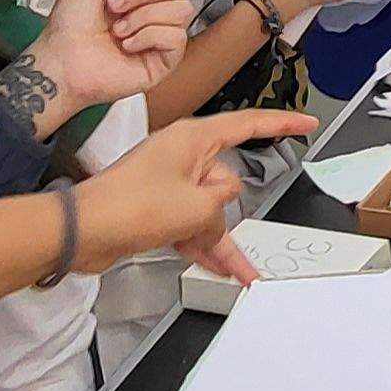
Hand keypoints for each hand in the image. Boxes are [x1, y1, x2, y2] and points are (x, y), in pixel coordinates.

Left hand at [8, 0, 200, 129]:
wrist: (63, 61)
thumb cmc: (70, 26)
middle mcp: (153, 13)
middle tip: (115, 5)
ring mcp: (161, 37)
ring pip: (180, 10)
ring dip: (142, 16)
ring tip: (118, 29)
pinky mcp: (165, 60)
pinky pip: (176, 36)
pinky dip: (147, 36)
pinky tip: (128, 45)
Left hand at [69, 109, 318, 271]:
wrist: (83, 231)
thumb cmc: (128, 206)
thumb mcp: (195, 206)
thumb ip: (222, 202)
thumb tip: (221, 204)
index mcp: (192, 139)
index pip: (248, 125)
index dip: (282, 123)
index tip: (307, 122)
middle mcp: (182, 156)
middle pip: (225, 180)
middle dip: (223, 210)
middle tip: (199, 225)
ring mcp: (168, 182)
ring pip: (209, 209)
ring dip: (215, 237)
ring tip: (230, 268)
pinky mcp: (158, 206)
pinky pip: (192, 223)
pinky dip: (203, 244)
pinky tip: (222, 268)